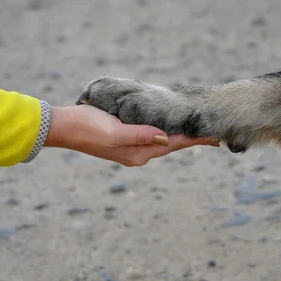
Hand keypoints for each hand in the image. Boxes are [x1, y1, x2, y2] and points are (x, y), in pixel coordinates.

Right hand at [44, 104, 219, 166]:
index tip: (215, 137)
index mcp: (138, 154)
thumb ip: (141, 135)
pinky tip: (169, 127)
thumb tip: (166, 138)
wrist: (64, 127)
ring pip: (162, 141)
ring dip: (179, 136)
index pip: (173, 145)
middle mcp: (137, 154)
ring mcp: (130, 148)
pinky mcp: (124, 139)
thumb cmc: (88, 127)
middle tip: (213, 133)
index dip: (194, 140)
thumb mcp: (115, 132)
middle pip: (171, 144)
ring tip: (196, 130)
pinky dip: (164, 131)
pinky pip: (150, 136)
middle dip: (191, 139)